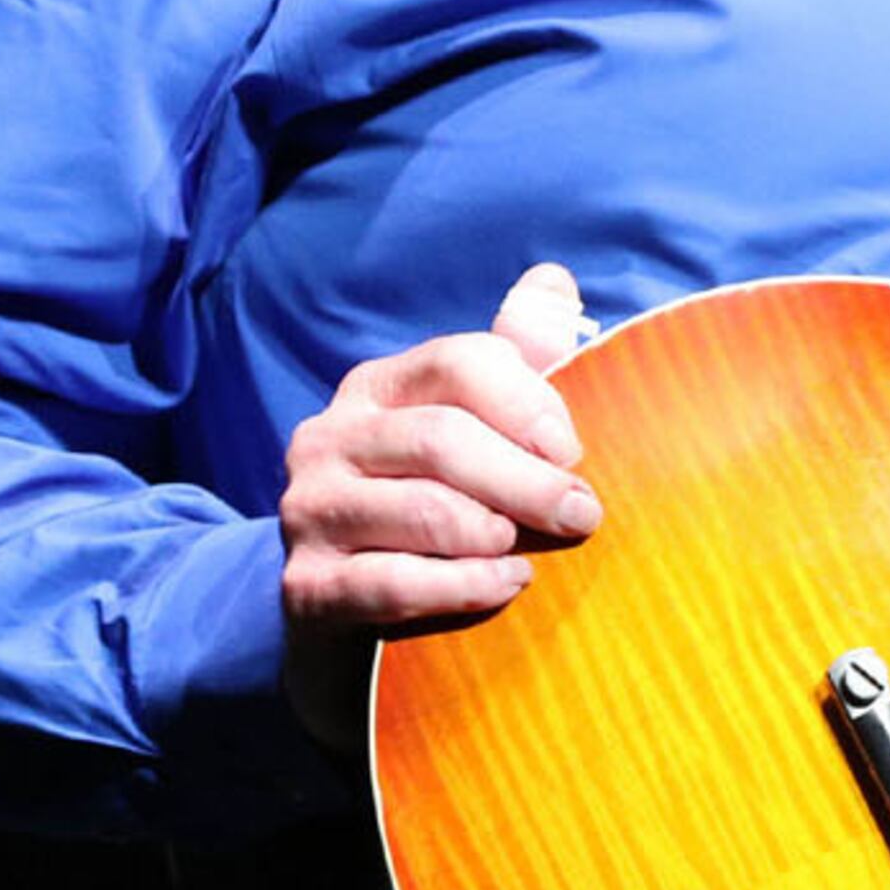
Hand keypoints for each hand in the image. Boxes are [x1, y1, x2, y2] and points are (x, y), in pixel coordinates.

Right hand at [279, 262, 601, 749]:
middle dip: (527, 479)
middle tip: (583, 513)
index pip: (458, 363)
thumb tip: (554, 278)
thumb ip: (516, 356)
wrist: (351, 611)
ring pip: (424, 511)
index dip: (527, 401)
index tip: (573, 451)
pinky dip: (465, 586)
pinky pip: (395, 582)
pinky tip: (507, 583)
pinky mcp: (306, 587)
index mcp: (375, 387)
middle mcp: (328, 439)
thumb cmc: (436, 502)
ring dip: (495, 533)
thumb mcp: (473, 425)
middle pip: (443, 438)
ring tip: (531, 549)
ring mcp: (308, 512)